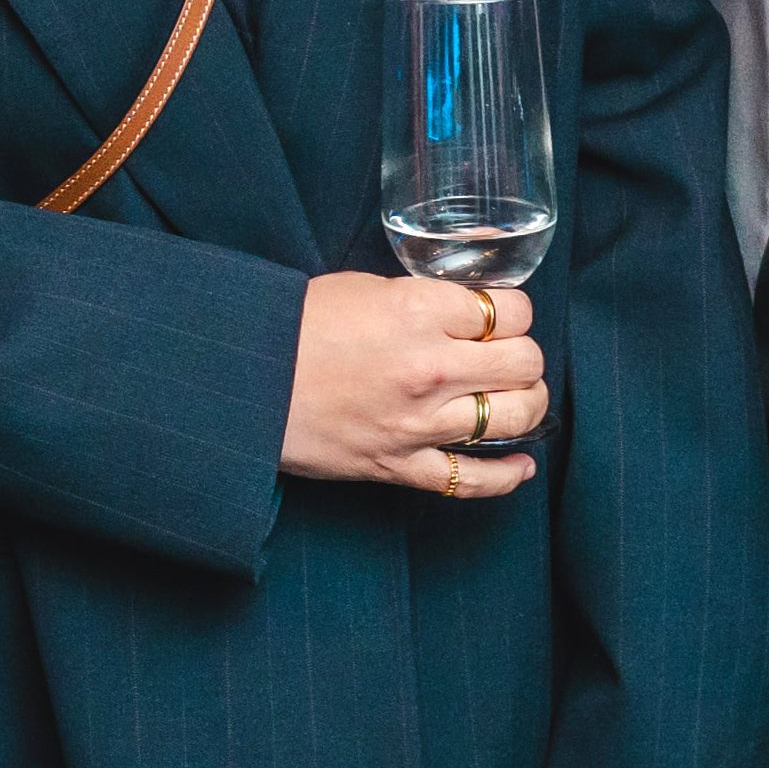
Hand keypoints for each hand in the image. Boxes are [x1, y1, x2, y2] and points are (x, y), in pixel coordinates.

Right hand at [282, 270, 543, 497]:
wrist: (243, 380)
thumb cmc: (294, 326)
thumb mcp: (362, 288)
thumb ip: (420, 298)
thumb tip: (462, 309)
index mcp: (420, 312)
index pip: (510, 311)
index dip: (513, 312)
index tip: (501, 317)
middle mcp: (430, 367)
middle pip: (524, 362)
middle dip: (522, 355)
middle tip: (507, 355)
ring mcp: (420, 422)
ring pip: (515, 417)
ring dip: (525, 405)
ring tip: (516, 398)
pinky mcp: (402, 464)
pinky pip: (473, 480)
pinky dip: (506, 476)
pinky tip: (519, 465)